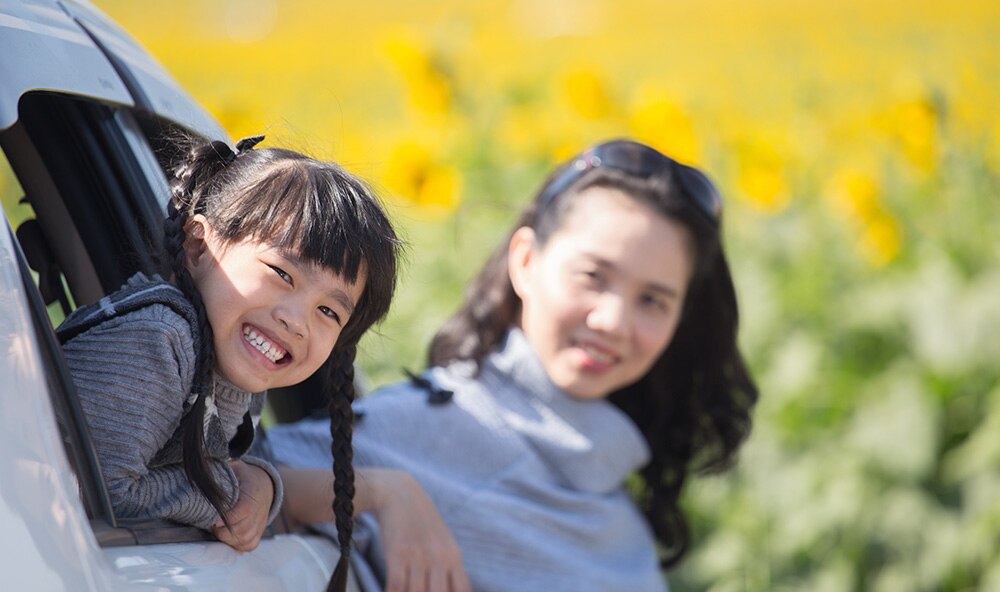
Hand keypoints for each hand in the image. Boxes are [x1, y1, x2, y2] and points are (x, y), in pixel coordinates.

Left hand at [212, 460, 274, 551]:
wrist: (264, 485)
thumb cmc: (243, 476)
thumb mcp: (235, 467)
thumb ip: (221, 468)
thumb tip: (201, 464)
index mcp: (253, 494)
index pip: (243, 510)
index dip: (228, 517)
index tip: (214, 519)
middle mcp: (259, 511)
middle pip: (241, 529)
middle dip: (222, 530)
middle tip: (211, 523)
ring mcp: (260, 524)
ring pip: (244, 540)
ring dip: (228, 539)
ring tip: (217, 530)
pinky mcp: (259, 533)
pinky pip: (249, 546)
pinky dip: (237, 545)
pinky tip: (228, 538)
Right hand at [364, 469, 470, 591]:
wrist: (398, 493)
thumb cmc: (421, 522)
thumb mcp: (443, 541)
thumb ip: (449, 567)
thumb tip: (455, 589)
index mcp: (453, 555)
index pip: (462, 590)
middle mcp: (439, 557)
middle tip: (421, 591)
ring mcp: (418, 555)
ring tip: (407, 590)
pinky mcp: (397, 553)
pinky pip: (396, 586)